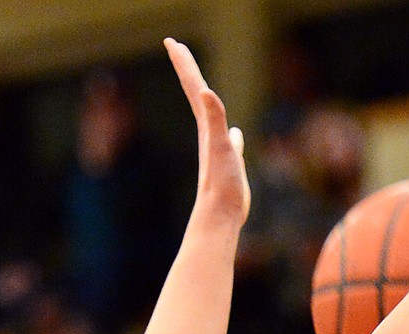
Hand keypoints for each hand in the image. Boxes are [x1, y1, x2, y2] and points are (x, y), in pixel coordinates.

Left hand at [165, 38, 249, 227]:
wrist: (219, 217)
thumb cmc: (220, 185)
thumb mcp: (220, 147)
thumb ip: (214, 118)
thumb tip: (207, 92)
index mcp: (206, 125)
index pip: (193, 86)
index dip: (184, 63)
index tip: (171, 41)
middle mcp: (208, 134)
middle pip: (195, 94)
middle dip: (187, 70)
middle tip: (176, 47)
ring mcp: (218, 148)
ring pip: (209, 115)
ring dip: (204, 96)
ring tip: (200, 85)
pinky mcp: (228, 164)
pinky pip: (229, 140)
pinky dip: (231, 131)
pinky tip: (237, 134)